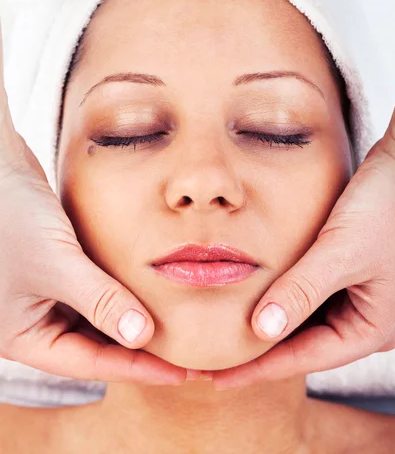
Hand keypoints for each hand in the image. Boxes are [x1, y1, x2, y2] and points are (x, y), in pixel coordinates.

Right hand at [0, 24, 193, 385]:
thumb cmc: (9, 215)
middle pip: (96, 343)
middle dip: (139, 346)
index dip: (138, 368)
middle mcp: (35, 317)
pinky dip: (121, 288)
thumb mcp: (56, 264)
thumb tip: (143, 336)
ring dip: (133, 314)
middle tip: (185, 351)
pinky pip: (97, 285)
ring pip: (99, 314)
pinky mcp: (59, 263)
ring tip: (176, 321)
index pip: (90, 362)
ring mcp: (47, 290)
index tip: (180, 371)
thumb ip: (99, 300)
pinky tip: (150, 287)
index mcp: (24, 335)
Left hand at [212, 81, 394, 389]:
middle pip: (302, 343)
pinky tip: (251, 294)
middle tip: (212, 358)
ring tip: (224, 331)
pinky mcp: (344, 271)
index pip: (304, 358)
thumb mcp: (342, 251)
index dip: (258, 368)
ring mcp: (355, 295)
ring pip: (302, 319)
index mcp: (371, 328)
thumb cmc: (385, 206)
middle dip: (258, 349)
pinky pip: (306, 294)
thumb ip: (302, 290)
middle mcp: (364, 318)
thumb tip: (261, 331)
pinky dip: (279, 295)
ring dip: (266, 321)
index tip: (217, 377)